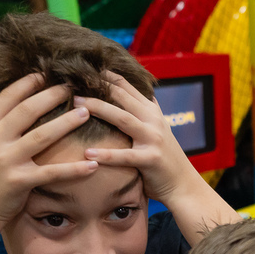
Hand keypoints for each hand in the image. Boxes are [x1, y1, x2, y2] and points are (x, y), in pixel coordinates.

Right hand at [0, 74, 95, 229]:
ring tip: (86, 112)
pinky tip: (93, 164)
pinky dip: (74, 169)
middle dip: (51, 96)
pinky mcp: (20, 182)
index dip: (25, 85)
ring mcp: (7, 161)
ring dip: (67, 123)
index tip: (42, 75)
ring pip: (43, 136)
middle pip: (27, 111)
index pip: (6, 99)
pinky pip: (52, 173)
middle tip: (72, 87)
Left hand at [78, 72, 205, 207]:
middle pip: (122, 96)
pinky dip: (107, 155)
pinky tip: (88, 154)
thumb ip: (143, 112)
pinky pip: (126, 155)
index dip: (106, 75)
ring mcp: (154, 138)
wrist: (183, 185)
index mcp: (151, 111)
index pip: (126, 86)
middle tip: (71, 82)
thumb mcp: (156, 129)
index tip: (83, 68)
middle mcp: (153, 120)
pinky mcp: (151, 159)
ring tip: (76, 105)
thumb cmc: (163, 159)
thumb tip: (127, 94)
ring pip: (122, 118)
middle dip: (97, 87)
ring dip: (98, 109)